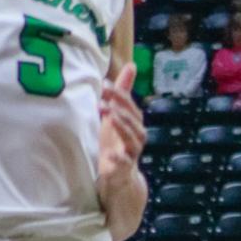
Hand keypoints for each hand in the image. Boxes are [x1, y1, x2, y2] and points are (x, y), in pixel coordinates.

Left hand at [98, 62, 144, 194]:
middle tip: (104, 101)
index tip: (104, 85)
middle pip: (133, 120)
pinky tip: (109, 153)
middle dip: (120, 109)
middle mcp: (136, 136)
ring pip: (132, 138)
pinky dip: (118, 158)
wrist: (120, 175)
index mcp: (134, 122)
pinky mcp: (124, 168)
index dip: (119, 95)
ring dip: (122, 127)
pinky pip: (124, 162)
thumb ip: (123, 92)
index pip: (130, 105)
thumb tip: (131, 65)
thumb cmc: (116, 141)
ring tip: (110, 118)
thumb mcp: (116, 115)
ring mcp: (131, 153)